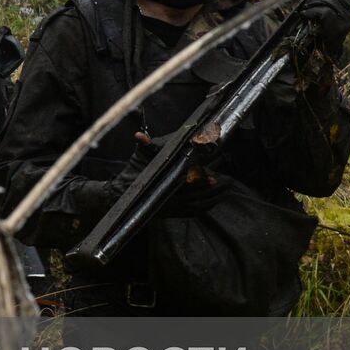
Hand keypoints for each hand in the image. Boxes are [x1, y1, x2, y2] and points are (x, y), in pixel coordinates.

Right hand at [105, 131, 225, 216]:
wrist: (120, 195)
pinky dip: (206, 207)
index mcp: (161, 183)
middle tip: (228, 182)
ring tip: (226, 190)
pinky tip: (215, 200)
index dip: (199, 180)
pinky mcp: (172, 213)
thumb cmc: (132, 172)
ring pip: (196, 205)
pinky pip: (193, 213)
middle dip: (212, 190)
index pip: (184, 183)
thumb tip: (140, 136)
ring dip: (213, 198)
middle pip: (195, 196)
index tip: (214, 178)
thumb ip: (144, 145)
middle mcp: (167, 198)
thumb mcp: (138, 156)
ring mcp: (170, 208)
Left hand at [300, 0, 349, 55]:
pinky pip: (324, 11)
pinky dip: (311, 11)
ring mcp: (347, 21)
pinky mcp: (338, 27)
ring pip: (329, 1)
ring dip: (313, 1)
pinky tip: (305, 13)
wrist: (325, 51)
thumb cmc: (324, 29)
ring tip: (306, 6)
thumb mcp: (331, 12)